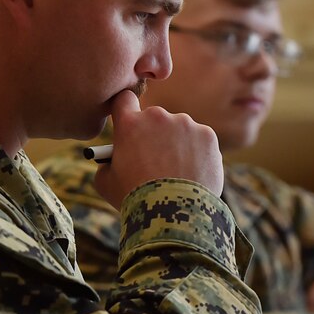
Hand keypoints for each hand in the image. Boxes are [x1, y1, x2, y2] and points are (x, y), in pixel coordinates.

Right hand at [94, 90, 223, 207]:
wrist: (173, 213)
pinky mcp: (208, 135)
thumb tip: (113, 157)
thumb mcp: (106, 181)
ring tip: (177, 174)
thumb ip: (107, 161)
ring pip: (180, 131)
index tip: (130, 123)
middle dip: (155, 136)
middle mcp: (158, 117)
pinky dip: (198, 154)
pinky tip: (193, 174)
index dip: (126, 110)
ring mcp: (185, 124)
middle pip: (155, 119)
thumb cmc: (135, 199)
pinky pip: (200, 141)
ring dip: (178, 145)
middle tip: (156, 161)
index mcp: (130, 123)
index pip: (124, 100)